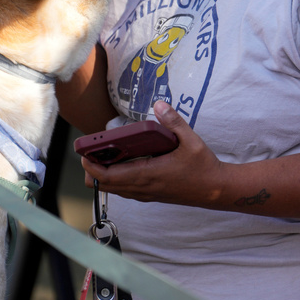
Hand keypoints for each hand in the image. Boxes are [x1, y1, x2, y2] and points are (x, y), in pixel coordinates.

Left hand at [81, 100, 226, 206]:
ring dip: (104, 176)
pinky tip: (123, 164)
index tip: (84, 154)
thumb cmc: (203, 166)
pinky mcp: (151, 195)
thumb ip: (174, 121)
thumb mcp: (191, 140)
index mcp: (147, 174)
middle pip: (104, 185)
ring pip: (114, 190)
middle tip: (92, 151)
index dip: (91, 167)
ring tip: (104, 156)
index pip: (108, 176)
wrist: (216, 189)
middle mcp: (143, 187)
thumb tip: (158, 104)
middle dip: (92, 171)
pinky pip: (125, 191)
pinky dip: (116, 180)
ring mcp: (146, 194)